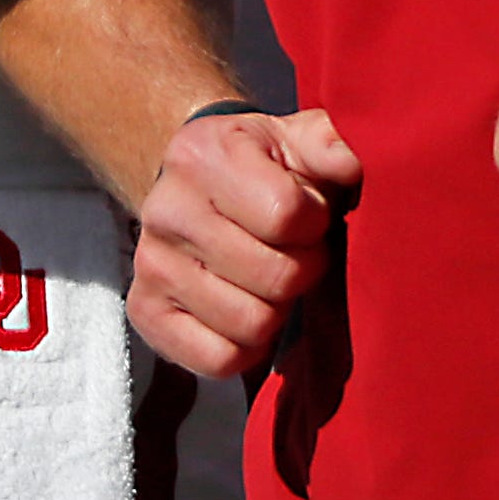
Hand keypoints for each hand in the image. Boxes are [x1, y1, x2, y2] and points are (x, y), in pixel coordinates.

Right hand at [130, 105, 357, 382]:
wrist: (199, 190)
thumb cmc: (264, 169)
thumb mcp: (298, 140)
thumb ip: (331, 143)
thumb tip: (353, 162)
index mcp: (202, 154)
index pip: (287, 214)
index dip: (315, 222)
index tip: (308, 215)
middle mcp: (166, 209)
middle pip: (276, 277)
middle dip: (303, 270)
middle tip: (295, 253)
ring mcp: (151, 265)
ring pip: (251, 324)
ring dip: (277, 309)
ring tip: (269, 280)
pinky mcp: (145, 314)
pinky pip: (219, 360)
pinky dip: (246, 347)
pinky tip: (246, 309)